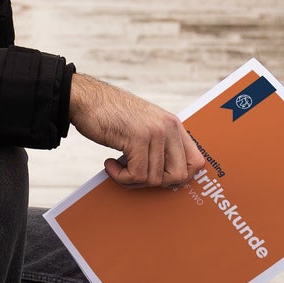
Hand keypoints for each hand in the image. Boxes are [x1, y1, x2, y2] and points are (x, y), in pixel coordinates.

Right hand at [69, 74, 203, 188]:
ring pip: (154, 179)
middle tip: (135, 174)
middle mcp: (168, 127)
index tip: (162, 180)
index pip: (196, 161)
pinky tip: (110, 164)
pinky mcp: (138, 139)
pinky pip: (136, 176)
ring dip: (131, 180)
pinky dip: (120, 177)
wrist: (86, 100)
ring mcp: (155, 132)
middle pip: (179, 176)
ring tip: (118, 166)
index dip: (182, 177)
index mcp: (173, 125)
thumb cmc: (112, 116)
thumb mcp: (145, 126)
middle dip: (155, 183)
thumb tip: (171, 178)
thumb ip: (160, 145)